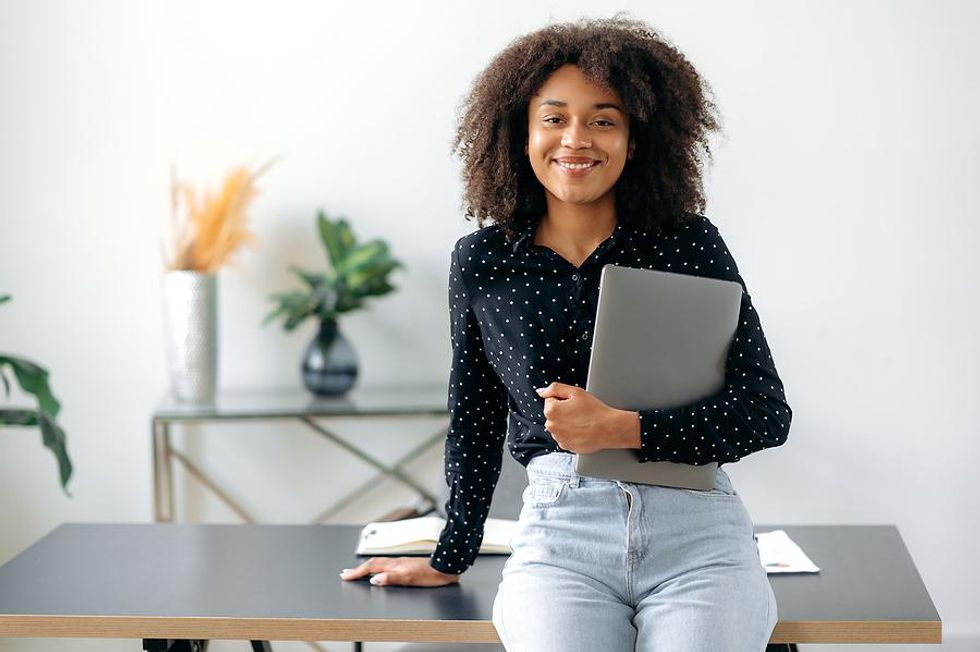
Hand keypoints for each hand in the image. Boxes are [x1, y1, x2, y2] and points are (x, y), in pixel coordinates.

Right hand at [339, 556, 460, 586]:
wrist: (446, 567)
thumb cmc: (430, 574)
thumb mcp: (410, 578)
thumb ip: (391, 578)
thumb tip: (374, 579)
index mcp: (394, 565)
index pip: (371, 567)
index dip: (357, 572)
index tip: (345, 576)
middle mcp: (396, 562)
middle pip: (372, 563)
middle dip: (357, 569)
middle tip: (345, 573)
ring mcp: (401, 563)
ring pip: (379, 563)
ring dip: (366, 567)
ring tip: (357, 571)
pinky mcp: (407, 565)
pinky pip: (386, 565)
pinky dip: (377, 567)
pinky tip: (379, 570)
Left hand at [535, 382, 639, 452]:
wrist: (609, 429)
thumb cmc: (594, 410)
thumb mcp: (575, 392)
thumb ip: (555, 388)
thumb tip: (541, 391)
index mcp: (551, 411)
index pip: (550, 400)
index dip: (563, 399)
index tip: (574, 403)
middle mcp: (551, 426)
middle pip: (553, 414)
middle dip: (563, 411)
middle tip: (579, 411)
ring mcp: (558, 438)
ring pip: (559, 426)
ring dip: (566, 423)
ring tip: (582, 421)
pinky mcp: (566, 446)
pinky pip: (565, 436)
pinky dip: (571, 433)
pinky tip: (582, 430)